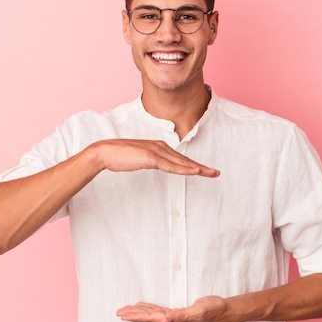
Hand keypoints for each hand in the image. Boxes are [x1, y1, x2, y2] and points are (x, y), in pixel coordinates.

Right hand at [91, 139, 219, 176]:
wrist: (105, 152)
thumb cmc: (119, 156)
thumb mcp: (139, 159)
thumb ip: (150, 160)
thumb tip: (156, 164)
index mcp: (158, 147)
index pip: (179, 158)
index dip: (193, 165)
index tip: (205, 170)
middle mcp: (160, 147)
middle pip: (185, 160)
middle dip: (201, 167)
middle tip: (216, 173)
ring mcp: (156, 151)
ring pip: (181, 162)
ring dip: (197, 168)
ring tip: (211, 173)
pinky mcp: (151, 157)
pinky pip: (171, 166)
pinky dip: (184, 168)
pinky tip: (195, 171)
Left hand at [116, 296, 229, 321]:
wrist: (225, 311)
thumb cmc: (213, 309)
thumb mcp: (198, 310)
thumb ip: (181, 316)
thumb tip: (165, 321)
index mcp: (175, 321)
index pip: (151, 317)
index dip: (137, 316)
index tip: (123, 314)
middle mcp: (173, 321)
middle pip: (149, 317)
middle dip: (133, 315)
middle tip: (119, 312)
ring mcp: (176, 318)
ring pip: (153, 314)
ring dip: (140, 312)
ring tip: (127, 310)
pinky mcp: (179, 313)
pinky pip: (160, 310)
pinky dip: (151, 308)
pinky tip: (145, 306)